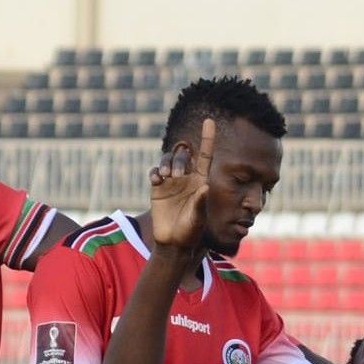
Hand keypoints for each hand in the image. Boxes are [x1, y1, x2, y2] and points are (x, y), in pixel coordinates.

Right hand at [149, 117, 214, 253]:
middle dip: (178, 160)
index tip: (209, 120)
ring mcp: (171, 182)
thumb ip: (200, 203)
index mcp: (200, 182)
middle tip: (176, 176)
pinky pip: (155, 171)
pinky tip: (156, 180)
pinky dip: (155, 171)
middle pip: (183, 155)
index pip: (205, 156)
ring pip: (168, 160)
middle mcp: (187, 179)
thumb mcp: (198, 218)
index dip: (208, 138)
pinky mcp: (158, 188)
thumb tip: (205, 187)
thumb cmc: (190, 232)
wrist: (173, 242)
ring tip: (165, 176)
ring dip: (166, 163)